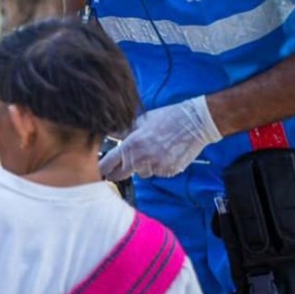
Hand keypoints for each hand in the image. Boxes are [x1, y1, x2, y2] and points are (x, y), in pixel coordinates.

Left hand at [100, 95, 221, 180]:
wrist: (195, 123)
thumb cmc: (168, 118)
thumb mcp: (142, 121)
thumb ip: (124, 131)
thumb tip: (111, 134)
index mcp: (131, 145)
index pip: (108, 164)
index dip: (102, 168)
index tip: (100, 171)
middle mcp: (141, 159)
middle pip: (120, 175)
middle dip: (118, 172)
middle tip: (120, 168)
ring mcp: (156, 167)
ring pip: (141, 173)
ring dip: (143, 166)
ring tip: (154, 150)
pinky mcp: (169, 172)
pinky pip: (157, 173)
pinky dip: (159, 166)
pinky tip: (166, 154)